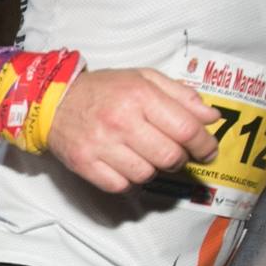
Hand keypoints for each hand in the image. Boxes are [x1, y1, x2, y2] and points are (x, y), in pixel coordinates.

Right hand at [45, 69, 219, 193]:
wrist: (54, 101)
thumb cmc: (103, 90)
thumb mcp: (144, 78)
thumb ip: (181, 95)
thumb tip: (211, 118)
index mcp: (139, 95)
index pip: (186, 129)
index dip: (204, 144)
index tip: (208, 150)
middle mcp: (120, 121)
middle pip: (169, 156)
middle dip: (180, 159)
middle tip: (175, 153)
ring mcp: (101, 145)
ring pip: (147, 174)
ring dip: (153, 169)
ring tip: (146, 156)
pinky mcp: (85, 164)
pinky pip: (121, 186)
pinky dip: (129, 181)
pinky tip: (126, 166)